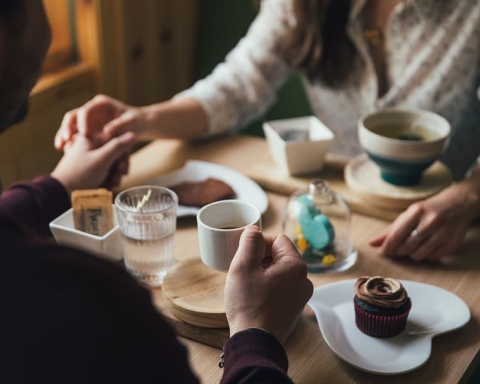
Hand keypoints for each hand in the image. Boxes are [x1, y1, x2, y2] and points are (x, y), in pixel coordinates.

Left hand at [51, 132, 135, 192]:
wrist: (61, 193)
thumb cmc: (80, 174)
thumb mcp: (102, 159)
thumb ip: (118, 146)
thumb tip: (132, 134)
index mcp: (91, 137)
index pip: (116, 139)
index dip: (123, 153)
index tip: (123, 166)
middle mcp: (90, 145)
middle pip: (114, 152)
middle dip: (118, 167)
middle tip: (119, 177)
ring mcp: (89, 157)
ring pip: (111, 163)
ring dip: (114, 174)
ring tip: (111, 184)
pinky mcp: (89, 168)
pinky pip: (104, 170)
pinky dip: (107, 178)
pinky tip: (106, 185)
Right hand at [54, 94, 145, 150]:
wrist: (140, 125)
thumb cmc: (137, 122)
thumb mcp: (132, 122)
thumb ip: (121, 125)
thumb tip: (107, 131)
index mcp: (102, 104)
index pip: (87, 110)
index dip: (83, 121)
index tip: (84, 134)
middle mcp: (92, 109)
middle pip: (73, 116)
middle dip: (67, 127)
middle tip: (66, 140)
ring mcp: (88, 119)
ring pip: (71, 125)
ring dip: (63, 135)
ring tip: (60, 147)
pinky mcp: (87, 129)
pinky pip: (74, 134)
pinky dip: (69, 141)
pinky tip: (64, 151)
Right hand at [225, 226, 312, 343]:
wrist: (254, 342)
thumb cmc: (249, 304)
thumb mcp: (243, 266)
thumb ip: (249, 241)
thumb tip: (254, 229)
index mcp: (296, 266)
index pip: (277, 239)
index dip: (259, 244)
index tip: (245, 256)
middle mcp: (304, 280)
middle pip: (279, 255)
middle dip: (260, 259)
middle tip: (243, 272)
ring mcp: (300, 296)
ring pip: (279, 272)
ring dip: (262, 273)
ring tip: (247, 286)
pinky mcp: (293, 308)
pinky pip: (280, 288)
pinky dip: (267, 287)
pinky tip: (254, 298)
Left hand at [370, 182, 479, 260]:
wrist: (458, 204)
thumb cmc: (428, 210)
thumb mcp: (409, 214)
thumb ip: (390, 230)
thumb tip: (372, 244)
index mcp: (417, 212)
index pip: (396, 235)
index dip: (388, 246)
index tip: (385, 250)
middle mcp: (431, 222)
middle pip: (406, 247)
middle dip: (399, 251)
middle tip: (399, 248)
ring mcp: (444, 233)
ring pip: (418, 255)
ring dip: (411, 254)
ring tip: (413, 246)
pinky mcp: (453, 243)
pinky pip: (432, 258)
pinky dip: (426, 256)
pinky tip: (426, 246)